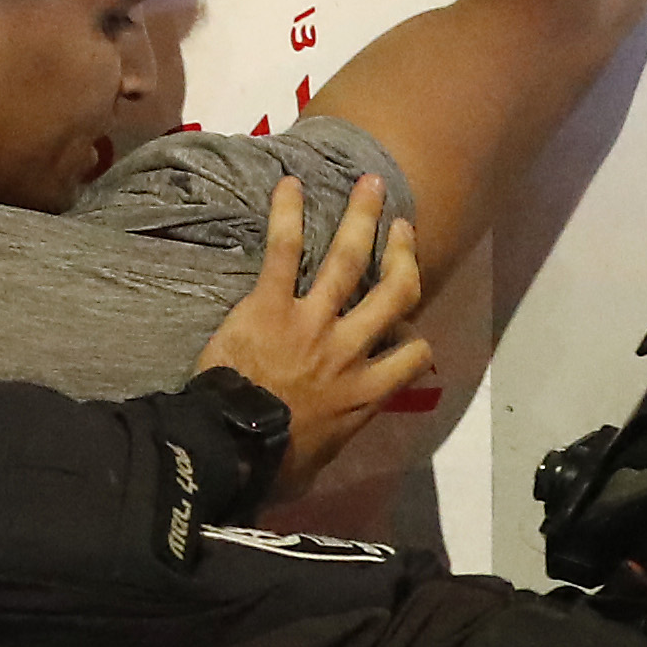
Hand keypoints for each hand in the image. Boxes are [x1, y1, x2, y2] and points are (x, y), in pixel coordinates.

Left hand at [199, 172, 432, 490]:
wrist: (230, 447)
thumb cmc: (272, 463)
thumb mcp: (319, 461)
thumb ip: (333, 439)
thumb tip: (324, 447)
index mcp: (365, 391)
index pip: (414, 355)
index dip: (416, 338)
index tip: (407, 327)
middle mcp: (349, 350)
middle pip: (394, 291)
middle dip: (404, 253)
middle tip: (404, 226)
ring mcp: (312, 322)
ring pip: (349, 261)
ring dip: (363, 219)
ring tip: (371, 186)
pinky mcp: (271, 305)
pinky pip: (283, 252)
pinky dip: (286, 215)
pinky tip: (288, 183)